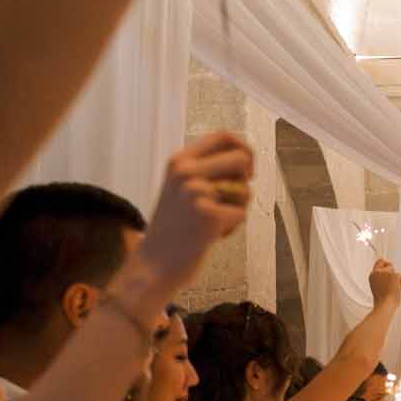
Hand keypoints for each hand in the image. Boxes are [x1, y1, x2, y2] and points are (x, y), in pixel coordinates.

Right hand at [135, 133, 254, 292]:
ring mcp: (196, 191)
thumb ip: (206, 170)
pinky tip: (211, 236)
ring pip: (244, 189)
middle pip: (242, 158)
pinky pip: (241, 214)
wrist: (153, 264)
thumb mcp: (180, 187)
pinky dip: (232, 227)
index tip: (245, 169)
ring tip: (214, 221)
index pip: (224, 136)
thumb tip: (247, 158)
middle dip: (247, 180)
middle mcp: (186, 171)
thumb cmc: (173, 228)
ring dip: (238, 207)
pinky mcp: (209, 215)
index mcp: (179, 160)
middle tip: (236, 198)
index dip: (243, 148)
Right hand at [368, 257, 400, 306]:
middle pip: (390, 265)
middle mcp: (377, 272)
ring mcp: (384, 272)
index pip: (380, 262)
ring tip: (393, 290)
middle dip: (394, 273)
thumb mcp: (380, 288)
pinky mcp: (393, 275)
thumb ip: (383, 279)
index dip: (386, 263)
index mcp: (372, 275)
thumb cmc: (383, 301)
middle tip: (394, 284)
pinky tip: (397, 290)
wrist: (384, 306)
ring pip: (396, 272)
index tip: (390, 266)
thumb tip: (393, 275)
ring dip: (398, 281)